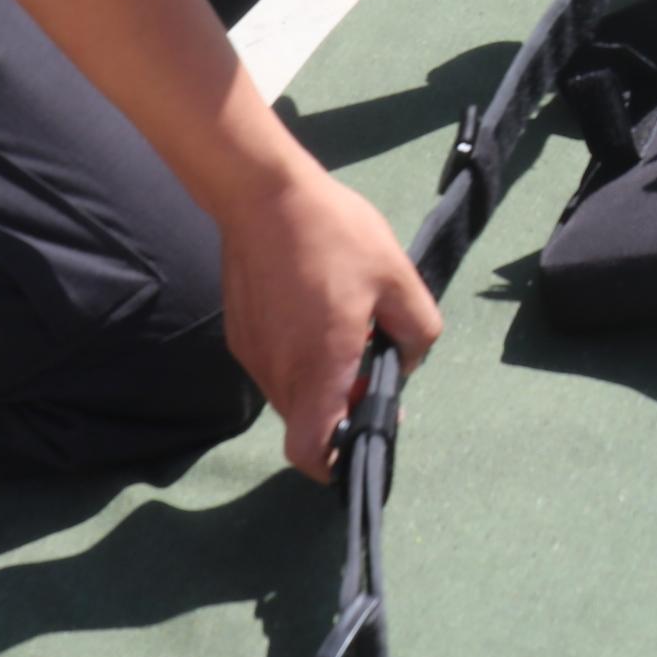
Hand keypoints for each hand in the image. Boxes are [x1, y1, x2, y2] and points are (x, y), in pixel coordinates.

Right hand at [218, 163, 441, 474]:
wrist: (263, 194)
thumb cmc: (335, 235)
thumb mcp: (398, 278)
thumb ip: (416, 333)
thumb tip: (405, 364)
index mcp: (319, 366)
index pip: (310, 451)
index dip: (335, 462)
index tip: (363, 439)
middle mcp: (279, 372)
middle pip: (307, 426)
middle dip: (341, 415)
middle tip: (373, 372)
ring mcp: (253, 354)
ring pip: (291, 397)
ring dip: (320, 387)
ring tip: (347, 338)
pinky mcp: (239, 335)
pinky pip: (275, 369)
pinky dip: (299, 363)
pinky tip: (315, 317)